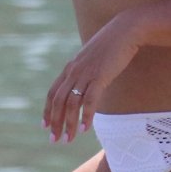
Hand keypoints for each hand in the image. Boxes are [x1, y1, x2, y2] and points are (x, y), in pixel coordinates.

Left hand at [43, 13, 140, 144]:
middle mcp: (74, 71)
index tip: (45, 126)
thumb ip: (85, 72)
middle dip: (55, 123)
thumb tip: (84, 86)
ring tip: (69, 139)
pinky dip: (86, 116)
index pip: (52, 93)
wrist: (125, 31)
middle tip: (55, 140)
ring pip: (71, 104)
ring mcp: (86, 74)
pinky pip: (90, 100)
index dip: (47, 111)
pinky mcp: (100, 76)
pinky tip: (85, 128)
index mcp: (70, 68)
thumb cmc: (111, 45)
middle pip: (58, 102)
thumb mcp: (92, 59)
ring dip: (69, 124)